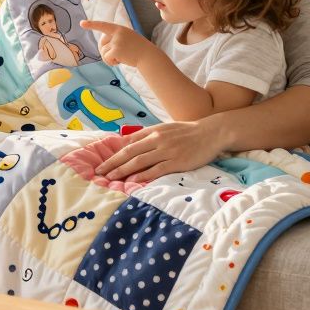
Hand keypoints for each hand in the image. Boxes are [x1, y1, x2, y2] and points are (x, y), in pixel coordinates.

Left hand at [79, 19, 150, 67]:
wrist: (148, 55)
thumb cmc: (137, 48)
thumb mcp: (127, 38)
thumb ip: (115, 38)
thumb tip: (102, 46)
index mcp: (119, 29)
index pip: (103, 25)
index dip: (92, 24)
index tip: (81, 23)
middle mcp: (117, 33)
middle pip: (101, 43)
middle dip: (105, 50)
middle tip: (115, 55)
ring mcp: (117, 42)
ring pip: (103, 51)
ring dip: (109, 58)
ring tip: (120, 58)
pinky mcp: (116, 50)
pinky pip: (106, 58)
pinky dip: (111, 62)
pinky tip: (119, 62)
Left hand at [94, 118, 227, 182]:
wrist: (210, 133)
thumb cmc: (186, 132)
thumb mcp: (164, 128)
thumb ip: (146, 135)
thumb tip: (126, 143)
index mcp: (153, 132)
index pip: (128, 145)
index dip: (113, 155)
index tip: (102, 164)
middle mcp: (158, 140)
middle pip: (130, 153)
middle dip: (113, 163)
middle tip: (100, 173)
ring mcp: (167, 151)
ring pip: (140, 162)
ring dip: (124, 170)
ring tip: (111, 178)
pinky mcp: (177, 162)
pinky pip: (157, 169)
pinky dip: (144, 175)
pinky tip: (134, 180)